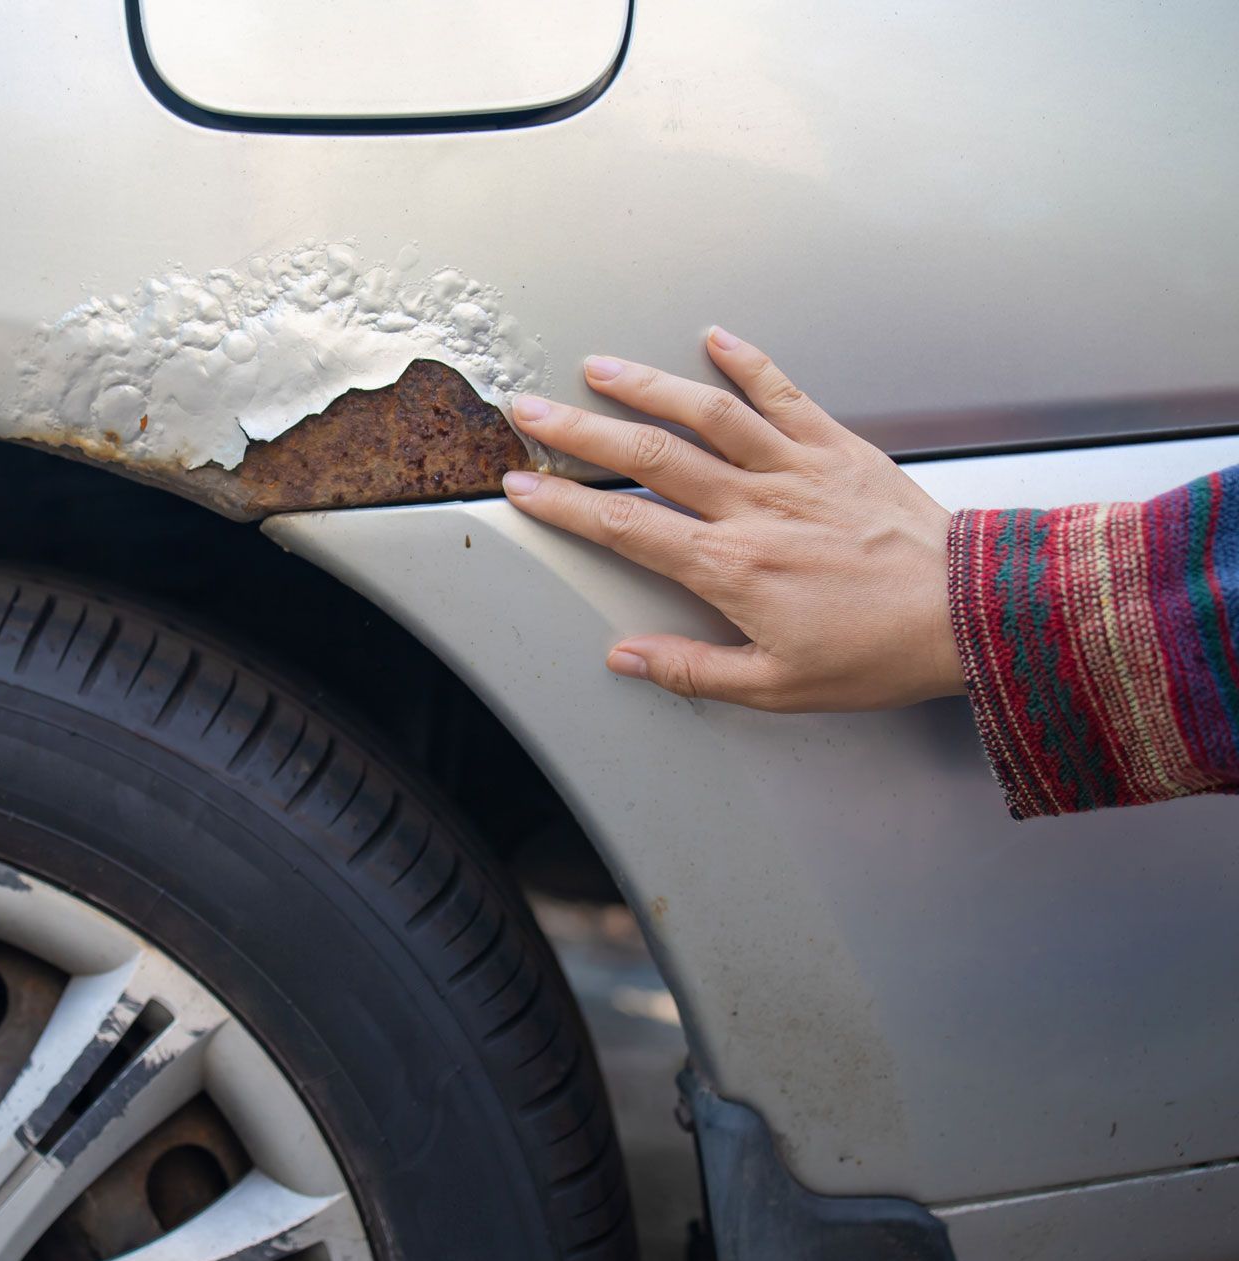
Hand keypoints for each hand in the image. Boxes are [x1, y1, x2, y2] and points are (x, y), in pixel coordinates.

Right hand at [500, 327, 964, 711]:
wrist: (972, 615)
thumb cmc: (879, 653)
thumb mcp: (776, 686)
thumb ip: (691, 669)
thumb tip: (626, 657)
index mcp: (730, 568)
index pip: (624, 526)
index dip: (563, 505)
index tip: (523, 487)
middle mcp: (755, 507)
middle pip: (648, 457)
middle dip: (578, 431)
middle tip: (531, 410)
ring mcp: (796, 469)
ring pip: (706, 413)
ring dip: (645, 386)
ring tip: (598, 367)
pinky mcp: (838, 447)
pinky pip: (784, 393)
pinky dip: (748, 361)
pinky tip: (715, 339)